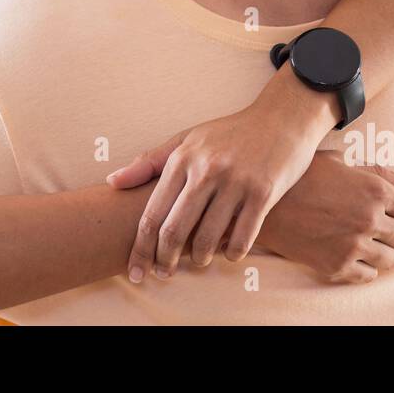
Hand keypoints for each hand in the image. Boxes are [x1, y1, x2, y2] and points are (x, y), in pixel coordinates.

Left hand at [107, 79, 331, 281]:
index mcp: (182, 158)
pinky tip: (228, 253)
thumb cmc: (229, 133)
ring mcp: (236, 182)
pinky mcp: (264, 192)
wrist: (281, 118)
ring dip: (199, 259)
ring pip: (208, 239)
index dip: (140, 247)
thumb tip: (111, 182)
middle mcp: (206, 170)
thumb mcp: (186, 139)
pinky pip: (242, 238)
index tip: (136, 269)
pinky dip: (231, 253)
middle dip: (164, 260)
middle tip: (163, 274)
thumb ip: (149, 162)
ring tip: (198, 261)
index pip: (152, 213)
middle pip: (175, 230)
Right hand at [259, 150, 393, 283]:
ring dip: (384, 252)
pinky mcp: (337, 266)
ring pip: (392, 261)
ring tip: (368, 242)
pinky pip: (368, 276)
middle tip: (387, 230)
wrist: (261, 203)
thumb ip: (378, 172)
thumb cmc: (300, 176)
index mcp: (375, 190)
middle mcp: (369, 220)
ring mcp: (354, 246)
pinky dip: (365, 268)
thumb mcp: (338, 162)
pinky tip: (352, 254)